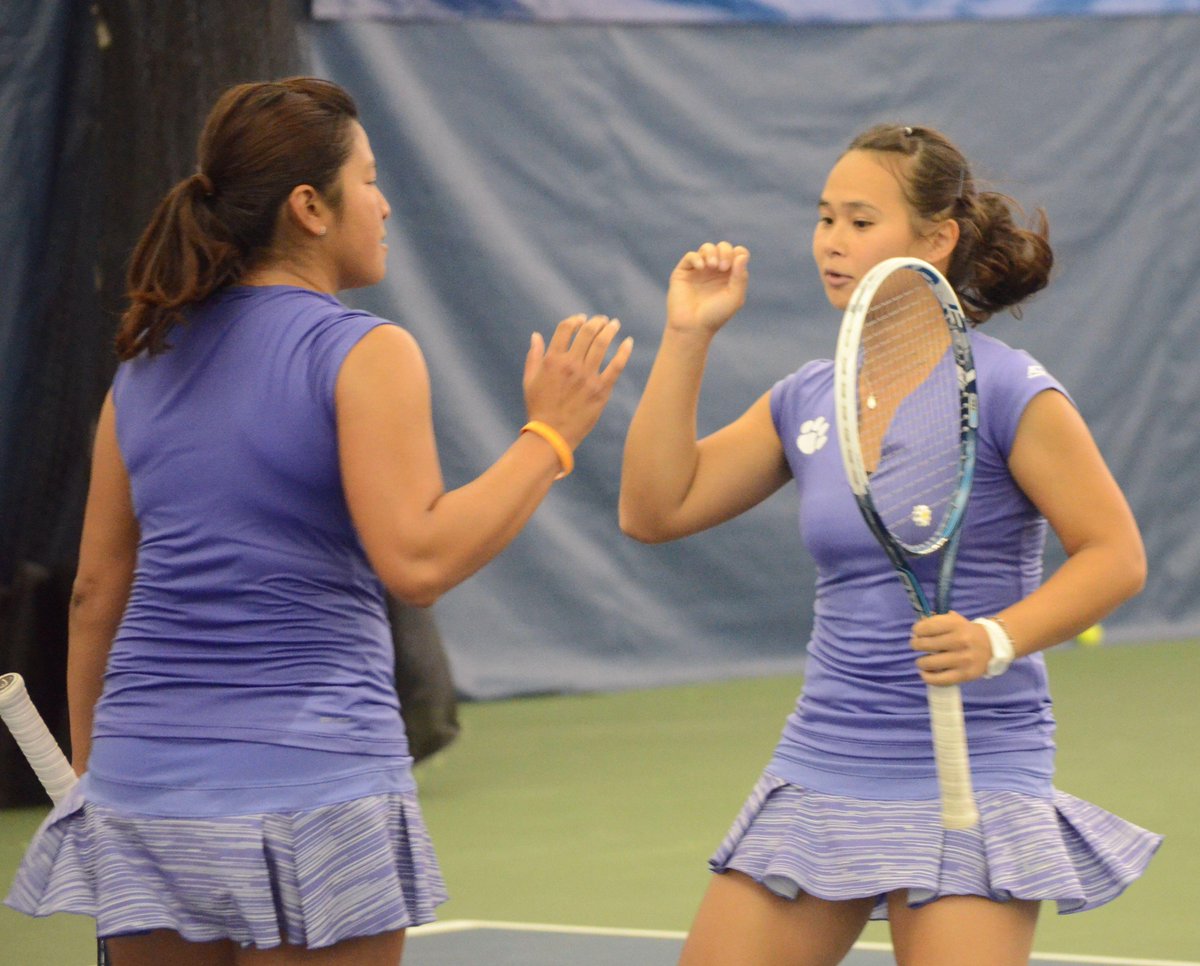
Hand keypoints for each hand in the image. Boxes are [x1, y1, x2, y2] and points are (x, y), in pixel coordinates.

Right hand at [523, 314, 633, 448]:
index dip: (575, 320)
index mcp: (553, 360)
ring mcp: (587, 377)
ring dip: (610, 330)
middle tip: (602, 320)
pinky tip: (628, 342)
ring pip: (602, 345)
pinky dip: (624, 352)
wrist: (552, 434)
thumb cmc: (538, 408)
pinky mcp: (601, 390)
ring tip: (614, 324)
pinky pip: (616, 366)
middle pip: (587, 333)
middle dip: (596, 322)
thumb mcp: (529, 380)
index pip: (566, 329)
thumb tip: (536, 335)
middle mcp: (571, 365)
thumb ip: (534, 356)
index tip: (582, 319)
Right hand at [666, 241, 749, 334]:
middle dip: (725, 252)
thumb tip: (741, 255)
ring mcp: (699, 270)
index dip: (738, 253)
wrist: (693, 327)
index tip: (734, 267)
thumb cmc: (715, 315)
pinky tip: (701, 268)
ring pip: (707, 248)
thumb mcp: (734, 297)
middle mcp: (715, 271)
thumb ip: (740, 276)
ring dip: (712, 252)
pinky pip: (691, 256)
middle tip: (723, 268)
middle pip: (723, 247)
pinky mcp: (683, 272)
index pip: (738, 254)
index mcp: (730, 275)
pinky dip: (697, 258)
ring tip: (712, 266)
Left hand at [910, 611, 991, 684]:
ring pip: (930, 663)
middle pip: (925, 644)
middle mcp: (960, 640)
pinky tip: (925, 673)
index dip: (917, 630)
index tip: (917, 632)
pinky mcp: (965, 675)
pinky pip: (940, 680)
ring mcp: (963, 659)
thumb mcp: (954, 620)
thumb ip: (935, 622)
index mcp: (956, 624)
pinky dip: (928, 677)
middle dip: (916, 645)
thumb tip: (916, 631)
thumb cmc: (966, 632)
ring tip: (922, 661)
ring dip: (921, 662)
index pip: (927, 627)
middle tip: (916, 646)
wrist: (992, 645)